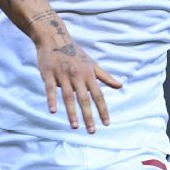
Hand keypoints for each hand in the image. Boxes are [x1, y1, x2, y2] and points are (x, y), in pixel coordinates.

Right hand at [33, 14, 121, 133]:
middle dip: (89, 116)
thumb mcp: (92, 64)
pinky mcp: (48, 74)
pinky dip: (51, 100)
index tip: (107, 123)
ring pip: (68, 97)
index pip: (98, 95)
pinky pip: (50, 89)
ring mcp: (62, 75)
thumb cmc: (75, 53)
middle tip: (92, 131)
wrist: (53, 38)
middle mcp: (77, 76)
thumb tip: (121, 86)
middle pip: (84, 99)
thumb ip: (106, 77)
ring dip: (72, 113)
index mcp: (89, 74)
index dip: (103, 110)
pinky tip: (53, 111)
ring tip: (75, 127)